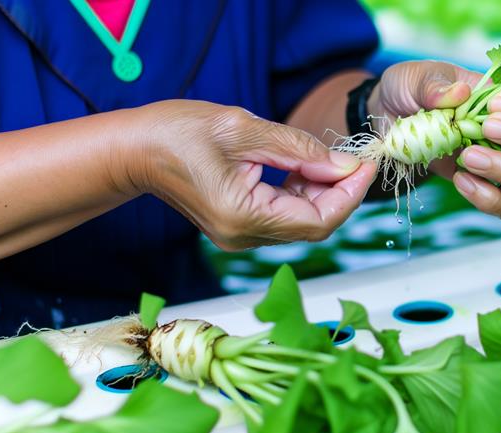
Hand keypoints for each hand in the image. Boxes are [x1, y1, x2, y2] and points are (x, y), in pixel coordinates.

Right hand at [131, 100, 376, 249]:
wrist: (134, 149)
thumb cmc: (177, 133)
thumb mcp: (244, 129)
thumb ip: (299, 149)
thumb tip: (345, 165)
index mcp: (243, 216)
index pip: (317, 221)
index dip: (349, 195)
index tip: (366, 165)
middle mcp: (243, 236)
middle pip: (313, 226)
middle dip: (340, 193)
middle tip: (355, 158)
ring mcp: (240, 236)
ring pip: (300, 223)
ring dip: (322, 193)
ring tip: (329, 158)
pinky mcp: (238, 227)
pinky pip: (283, 217)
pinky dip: (301, 194)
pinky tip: (305, 168)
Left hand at [368, 61, 500, 218]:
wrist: (391, 125)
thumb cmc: (413, 94)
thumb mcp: (414, 79)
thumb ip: (434, 84)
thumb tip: (460, 94)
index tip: (496, 104)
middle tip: (486, 129)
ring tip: (469, 158)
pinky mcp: (498, 189)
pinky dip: (490, 198)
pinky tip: (461, 181)